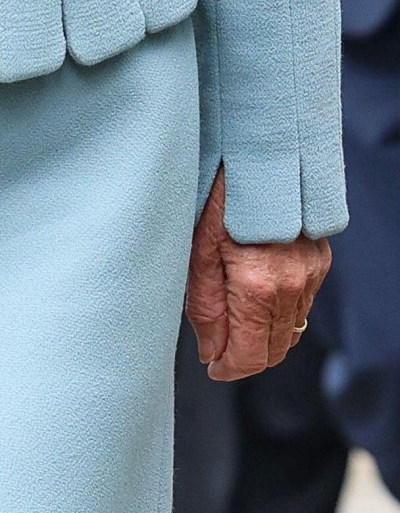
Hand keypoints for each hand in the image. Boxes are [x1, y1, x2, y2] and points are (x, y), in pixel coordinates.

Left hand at [186, 167, 330, 381]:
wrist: (250, 144)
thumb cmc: (213, 191)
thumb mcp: (194, 250)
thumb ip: (204, 308)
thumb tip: (211, 352)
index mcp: (258, 286)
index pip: (251, 356)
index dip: (227, 368)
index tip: (211, 365)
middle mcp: (293, 281)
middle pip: (275, 348)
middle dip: (244, 353)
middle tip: (216, 344)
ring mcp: (311, 267)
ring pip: (291, 325)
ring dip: (262, 330)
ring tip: (230, 312)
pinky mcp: (318, 253)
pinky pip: (302, 297)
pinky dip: (279, 305)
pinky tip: (253, 287)